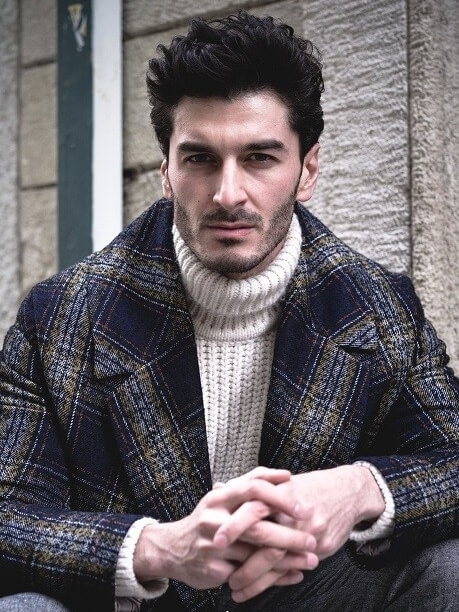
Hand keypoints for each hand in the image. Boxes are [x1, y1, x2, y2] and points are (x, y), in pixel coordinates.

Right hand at [133, 467, 305, 589]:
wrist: (172, 549)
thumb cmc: (207, 520)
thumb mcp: (223, 498)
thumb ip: (251, 485)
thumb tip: (285, 475)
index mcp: (219, 497)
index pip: (253, 488)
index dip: (279, 495)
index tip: (303, 506)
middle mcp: (215, 519)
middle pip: (257, 525)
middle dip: (289, 534)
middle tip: (313, 539)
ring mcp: (213, 546)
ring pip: (256, 554)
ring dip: (287, 559)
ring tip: (311, 559)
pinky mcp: (214, 570)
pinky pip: (250, 575)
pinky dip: (275, 577)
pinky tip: (293, 575)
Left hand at [214, 465, 383, 600]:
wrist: (348, 491)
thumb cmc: (308, 487)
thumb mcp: (280, 482)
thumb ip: (248, 488)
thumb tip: (218, 486)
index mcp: (278, 491)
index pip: (252, 507)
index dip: (234, 525)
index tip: (216, 541)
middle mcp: (292, 510)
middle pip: (265, 532)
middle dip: (243, 557)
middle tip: (225, 576)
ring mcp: (308, 529)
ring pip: (277, 557)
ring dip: (254, 577)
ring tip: (235, 588)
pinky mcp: (320, 545)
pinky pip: (293, 566)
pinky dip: (274, 581)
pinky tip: (257, 589)